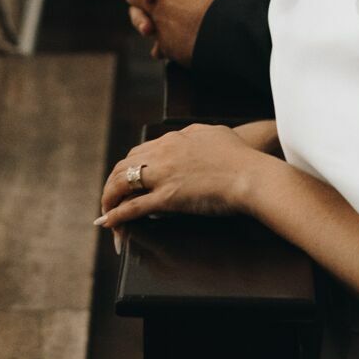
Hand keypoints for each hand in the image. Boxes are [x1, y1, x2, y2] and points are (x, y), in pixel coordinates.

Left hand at [99, 123, 262, 227]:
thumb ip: (199, 136)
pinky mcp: (167, 197)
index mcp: (176, 138)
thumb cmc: (242, 158)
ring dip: (109, 198)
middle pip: (125, 165)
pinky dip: (116, 215)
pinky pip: (133, 207)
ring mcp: (164, 175)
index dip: (130, 168)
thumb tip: (194, 137)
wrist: (252, 175)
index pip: (141, 151)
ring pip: (122, 183)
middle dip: (114, 183)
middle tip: (112, 198)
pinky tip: (109, 223)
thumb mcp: (217, 134)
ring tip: (106, 213)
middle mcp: (164, 152)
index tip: (128, 180)